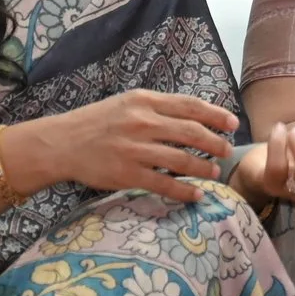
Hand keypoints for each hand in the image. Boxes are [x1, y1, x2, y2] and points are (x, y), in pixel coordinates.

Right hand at [20, 89, 238, 204]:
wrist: (62, 143)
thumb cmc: (97, 122)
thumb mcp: (126, 103)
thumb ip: (157, 107)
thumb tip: (194, 116)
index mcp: (144, 101)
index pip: (189, 105)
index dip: (216, 115)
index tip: (233, 124)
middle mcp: (142, 122)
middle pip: (191, 132)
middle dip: (215, 142)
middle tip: (227, 150)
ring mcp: (135, 149)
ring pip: (182, 159)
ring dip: (204, 167)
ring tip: (215, 171)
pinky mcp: (127, 174)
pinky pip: (165, 184)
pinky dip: (185, 190)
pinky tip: (197, 194)